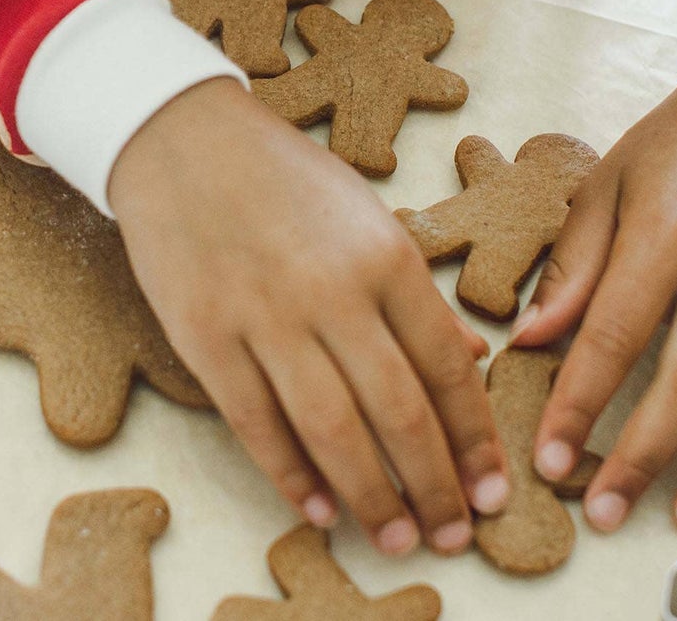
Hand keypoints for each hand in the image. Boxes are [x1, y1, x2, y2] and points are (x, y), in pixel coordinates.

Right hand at [109, 77, 509, 555]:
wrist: (182, 137)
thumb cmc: (284, 176)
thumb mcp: (366, 214)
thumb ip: (415, 289)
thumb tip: (471, 356)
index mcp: (385, 254)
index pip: (446, 366)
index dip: (476, 439)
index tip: (494, 490)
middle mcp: (333, 290)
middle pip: (399, 411)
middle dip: (435, 486)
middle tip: (455, 535)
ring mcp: (265, 316)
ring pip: (332, 430)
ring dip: (371, 496)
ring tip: (397, 540)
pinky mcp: (205, 336)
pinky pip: (256, 423)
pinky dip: (290, 474)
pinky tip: (317, 508)